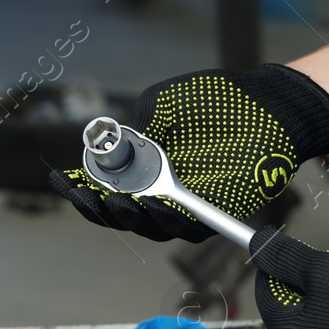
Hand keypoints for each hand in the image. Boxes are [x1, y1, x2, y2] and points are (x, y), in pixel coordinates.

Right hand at [50, 65, 328, 241]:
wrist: (269, 106)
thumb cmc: (218, 101)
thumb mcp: (164, 104)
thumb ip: (138, 127)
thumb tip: (113, 147)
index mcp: (142, 165)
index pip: (103, 185)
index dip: (79, 188)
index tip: (60, 179)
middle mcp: (159, 189)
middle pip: (119, 214)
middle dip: (99, 207)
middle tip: (90, 196)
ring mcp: (185, 205)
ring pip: (149, 226)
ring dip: (131, 216)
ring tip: (121, 201)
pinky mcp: (213, 214)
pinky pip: (186, 227)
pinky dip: (168, 218)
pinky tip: (157, 203)